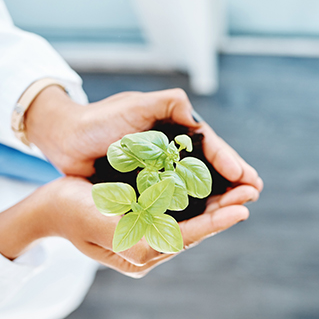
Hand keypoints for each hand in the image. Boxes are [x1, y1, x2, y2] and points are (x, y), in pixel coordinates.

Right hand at [0, 176, 259, 276]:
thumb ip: (134, 234)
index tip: (243, 209)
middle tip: (251, 194)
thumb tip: (174, 239)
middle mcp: (145, 251)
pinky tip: (210, 193)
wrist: (45, 210)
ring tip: (240, 192)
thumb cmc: (69, 210)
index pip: (185, 237)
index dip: (216, 223)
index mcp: (136, 252)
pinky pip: (176, 219)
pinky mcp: (141, 229)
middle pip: (193, 232)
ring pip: (188, 225)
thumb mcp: (99, 220)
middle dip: (223, 212)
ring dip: (215, 208)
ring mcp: (143, 242)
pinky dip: (196, 207)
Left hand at [24, 87, 262, 191]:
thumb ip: (171, 104)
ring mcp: (158, 168)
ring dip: (217, 195)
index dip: (229, 162)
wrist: (64, 138)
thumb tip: (200, 121)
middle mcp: (170, 149)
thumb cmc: (99, 119)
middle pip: (208, 167)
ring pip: (195, 184)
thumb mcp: (138, 106)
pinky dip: (192, 204)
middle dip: (232, 180)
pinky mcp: (144, 184)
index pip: (209, 146)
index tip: (247, 177)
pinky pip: (173, 196)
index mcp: (174, 128)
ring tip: (239, 206)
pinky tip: (206, 214)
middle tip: (253, 194)